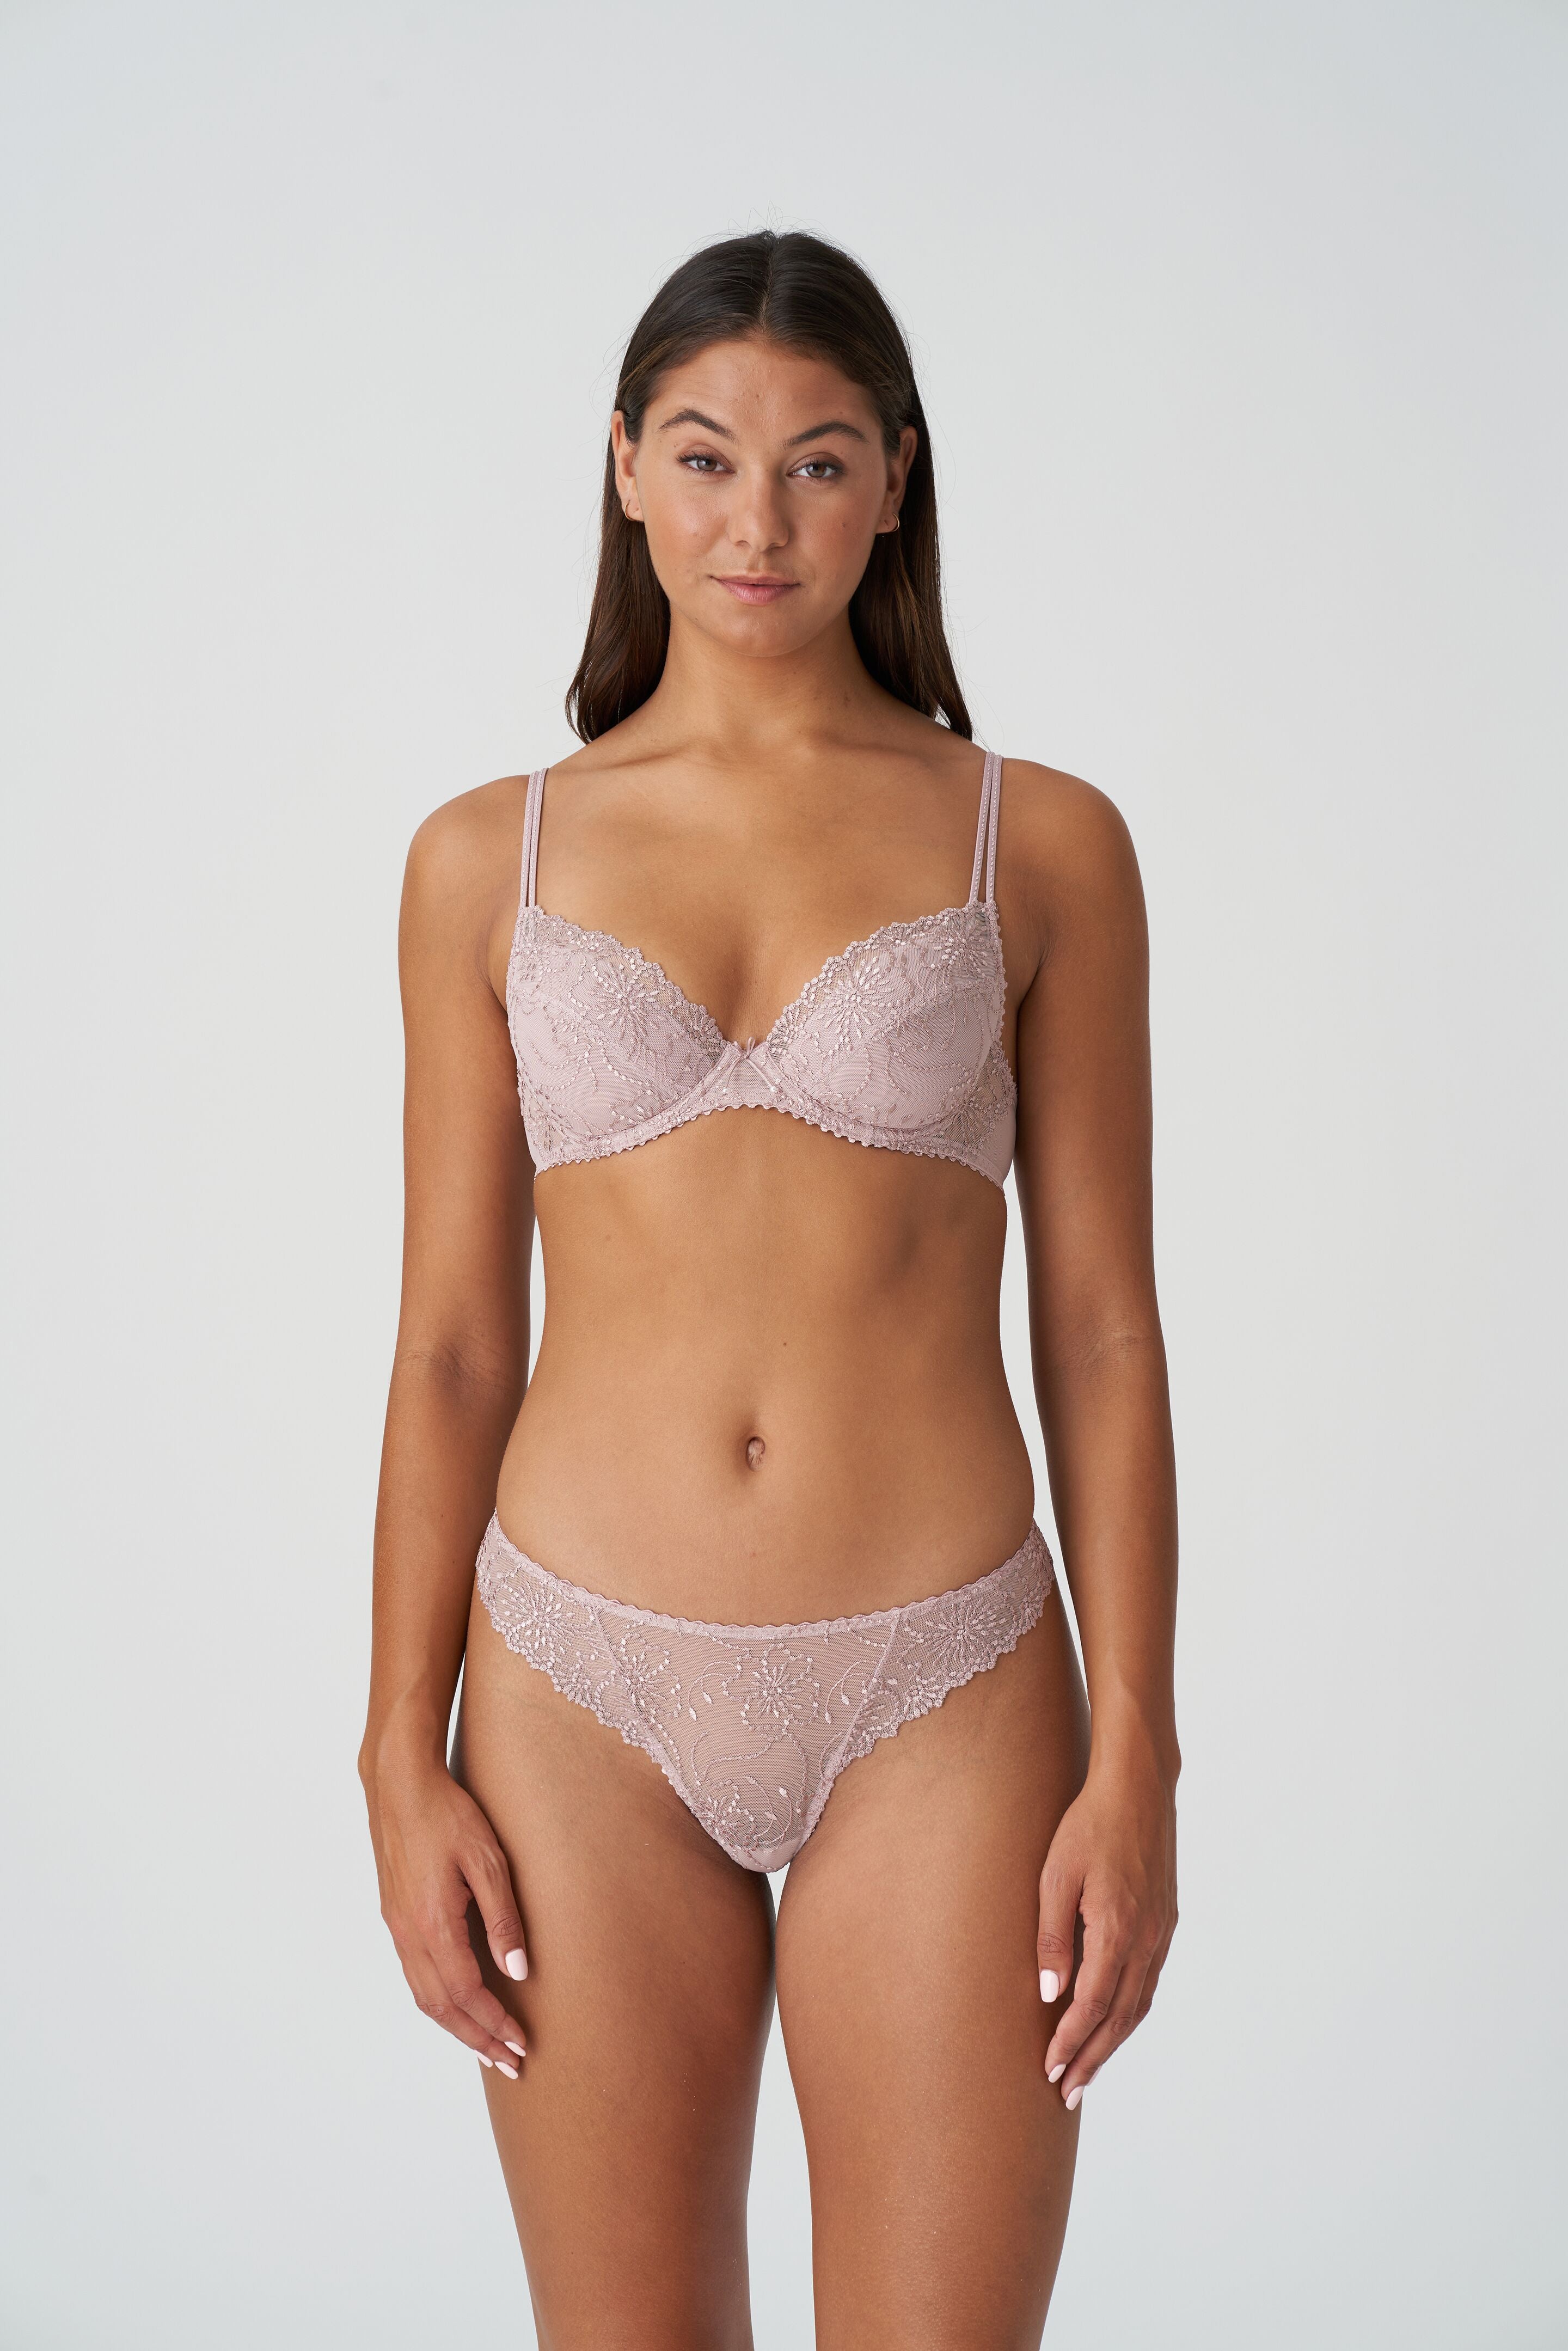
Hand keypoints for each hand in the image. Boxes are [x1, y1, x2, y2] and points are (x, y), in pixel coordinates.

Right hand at [362, 1752, 530, 2077]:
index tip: (522, 2045)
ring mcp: (397, 1926)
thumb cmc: (448, 1814)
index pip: (467, 1994)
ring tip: (487, 2045)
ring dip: (456, 2026)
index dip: (495, 2024)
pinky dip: (439, 2001)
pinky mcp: (394, 1916)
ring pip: (424, 1996)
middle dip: (477, 2039)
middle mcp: (408, 1933)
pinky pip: (415, 1975)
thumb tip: (518, 1973)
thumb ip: (504, 1919)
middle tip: (510, 2064)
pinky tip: (458, 2003)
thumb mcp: (489, 1861)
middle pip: (442, 2008)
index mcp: (433, 1923)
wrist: (400, 1783)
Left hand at [1036, 1751, 1176, 2106]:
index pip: (1091, 2005)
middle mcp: (1145, 1940)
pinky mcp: (1165, 1923)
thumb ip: (1052, 1937)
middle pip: (1118, 2018)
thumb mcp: (1055, 1874)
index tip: (1048, 2071)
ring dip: (1112, 2043)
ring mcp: (1160, 1933)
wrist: (1138, 1788)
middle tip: (1067, 2092)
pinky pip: (1148, 1983)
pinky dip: (1129, 2013)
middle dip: (1091, 2058)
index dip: (1070, 2042)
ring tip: (1087, 2070)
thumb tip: (1048, 1996)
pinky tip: (1113, 2023)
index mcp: (1116, 1929)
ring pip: (1137, 2005)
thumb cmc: (1088, 1825)